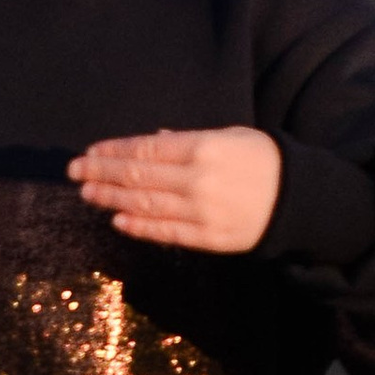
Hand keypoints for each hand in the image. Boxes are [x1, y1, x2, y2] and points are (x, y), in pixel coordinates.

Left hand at [69, 125, 282, 255]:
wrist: (299, 199)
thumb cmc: (262, 160)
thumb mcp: (228, 137)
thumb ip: (186, 140)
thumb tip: (149, 142)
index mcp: (203, 148)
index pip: (146, 150)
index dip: (114, 152)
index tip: (90, 153)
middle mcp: (198, 180)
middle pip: (139, 177)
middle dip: (102, 174)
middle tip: (74, 172)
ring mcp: (202, 212)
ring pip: (146, 205)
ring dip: (112, 200)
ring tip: (88, 194)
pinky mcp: (209, 238)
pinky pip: (166, 233)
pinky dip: (140, 227)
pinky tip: (117, 220)